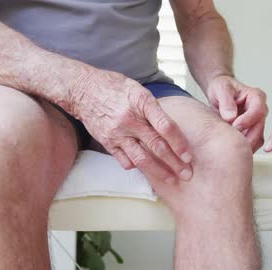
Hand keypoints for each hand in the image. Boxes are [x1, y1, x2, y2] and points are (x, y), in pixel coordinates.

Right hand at [71, 69, 191, 183]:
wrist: (82, 89)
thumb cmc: (115, 87)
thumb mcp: (137, 89)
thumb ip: (154, 108)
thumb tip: (173, 128)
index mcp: (141, 102)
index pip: (165, 126)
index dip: (179, 143)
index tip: (189, 156)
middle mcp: (129, 119)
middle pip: (156, 146)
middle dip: (175, 163)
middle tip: (187, 174)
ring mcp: (117, 133)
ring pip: (141, 158)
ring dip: (159, 172)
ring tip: (172, 180)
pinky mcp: (107, 143)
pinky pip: (125, 161)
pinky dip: (138, 167)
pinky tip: (149, 171)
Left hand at [206, 75, 267, 151]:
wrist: (219, 94)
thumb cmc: (222, 88)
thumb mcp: (221, 89)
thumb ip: (226, 101)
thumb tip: (231, 117)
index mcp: (256, 97)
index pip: (258, 110)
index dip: (247, 120)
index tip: (235, 125)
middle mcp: (261, 110)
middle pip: (259, 127)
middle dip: (246, 136)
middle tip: (232, 142)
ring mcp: (258, 122)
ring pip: (257, 138)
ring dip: (245, 144)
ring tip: (230, 148)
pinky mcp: (252, 131)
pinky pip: (252, 143)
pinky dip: (243, 148)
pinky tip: (232, 149)